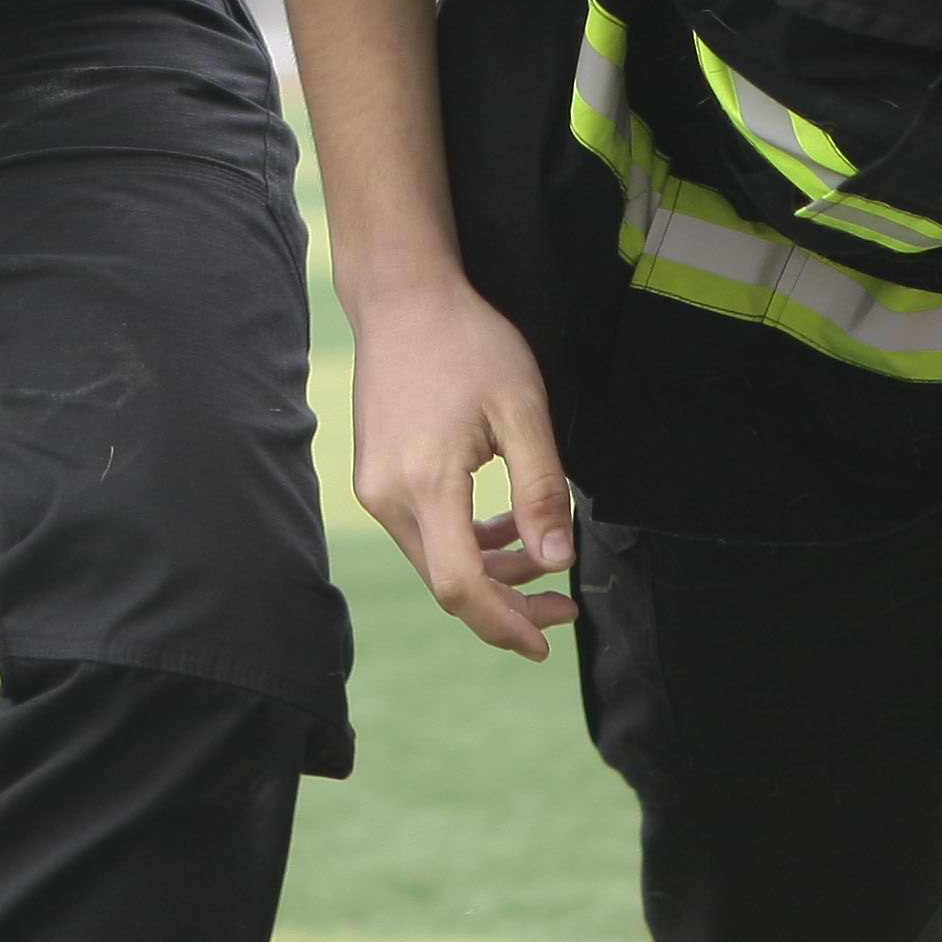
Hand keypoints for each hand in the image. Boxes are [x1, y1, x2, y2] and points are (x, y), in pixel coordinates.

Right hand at [346, 280, 579, 657]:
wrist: (404, 301)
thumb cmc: (469, 344)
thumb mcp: (523, 409)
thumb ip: (541, 490)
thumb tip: (560, 561)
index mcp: (425, 484)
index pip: (461, 586)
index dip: (504, 624)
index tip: (546, 640)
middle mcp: (388, 497)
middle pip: (448, 584)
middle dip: (508, 605)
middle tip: (565, 605)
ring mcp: (375, 490)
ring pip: (437, 562)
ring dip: (491, 572)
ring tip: (545, 562)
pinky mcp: (376, 480)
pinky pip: (425, 534)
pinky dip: (467, 543)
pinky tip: (504, 528)